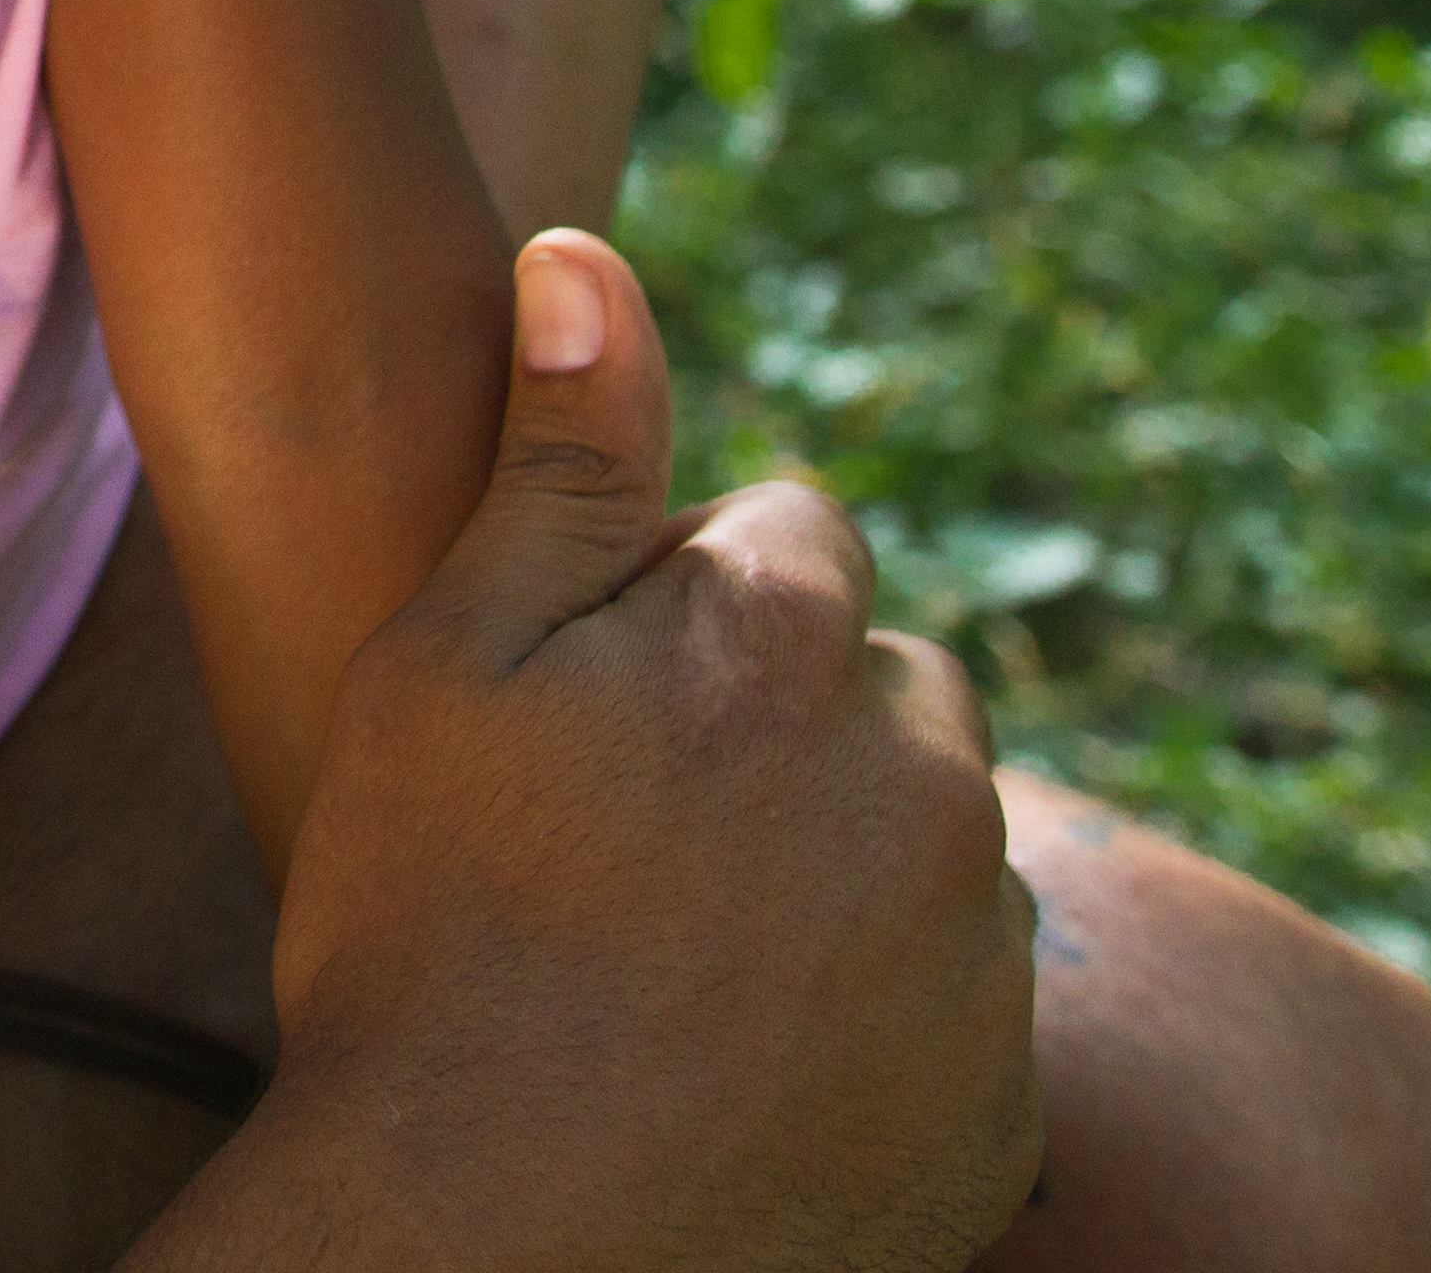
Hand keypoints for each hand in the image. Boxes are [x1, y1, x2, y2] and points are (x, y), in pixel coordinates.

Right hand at [248, 232, 1043, 1272]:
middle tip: (629, 834)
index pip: (792, 534)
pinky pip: (963, 1003)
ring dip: (845, 859)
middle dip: (789, 718)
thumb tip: (592, 256)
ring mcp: (982, 959)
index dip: (674, 602)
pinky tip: (746, 1054)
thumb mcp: (443, 666)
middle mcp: (929, 778)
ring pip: (934, 840)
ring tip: (679, 952)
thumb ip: (553, 465)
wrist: (491, 1246)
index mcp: (786, 643)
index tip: (587, 705)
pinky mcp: (1004, 1112)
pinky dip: (881, 1008)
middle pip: (888, 681)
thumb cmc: (426, 935)